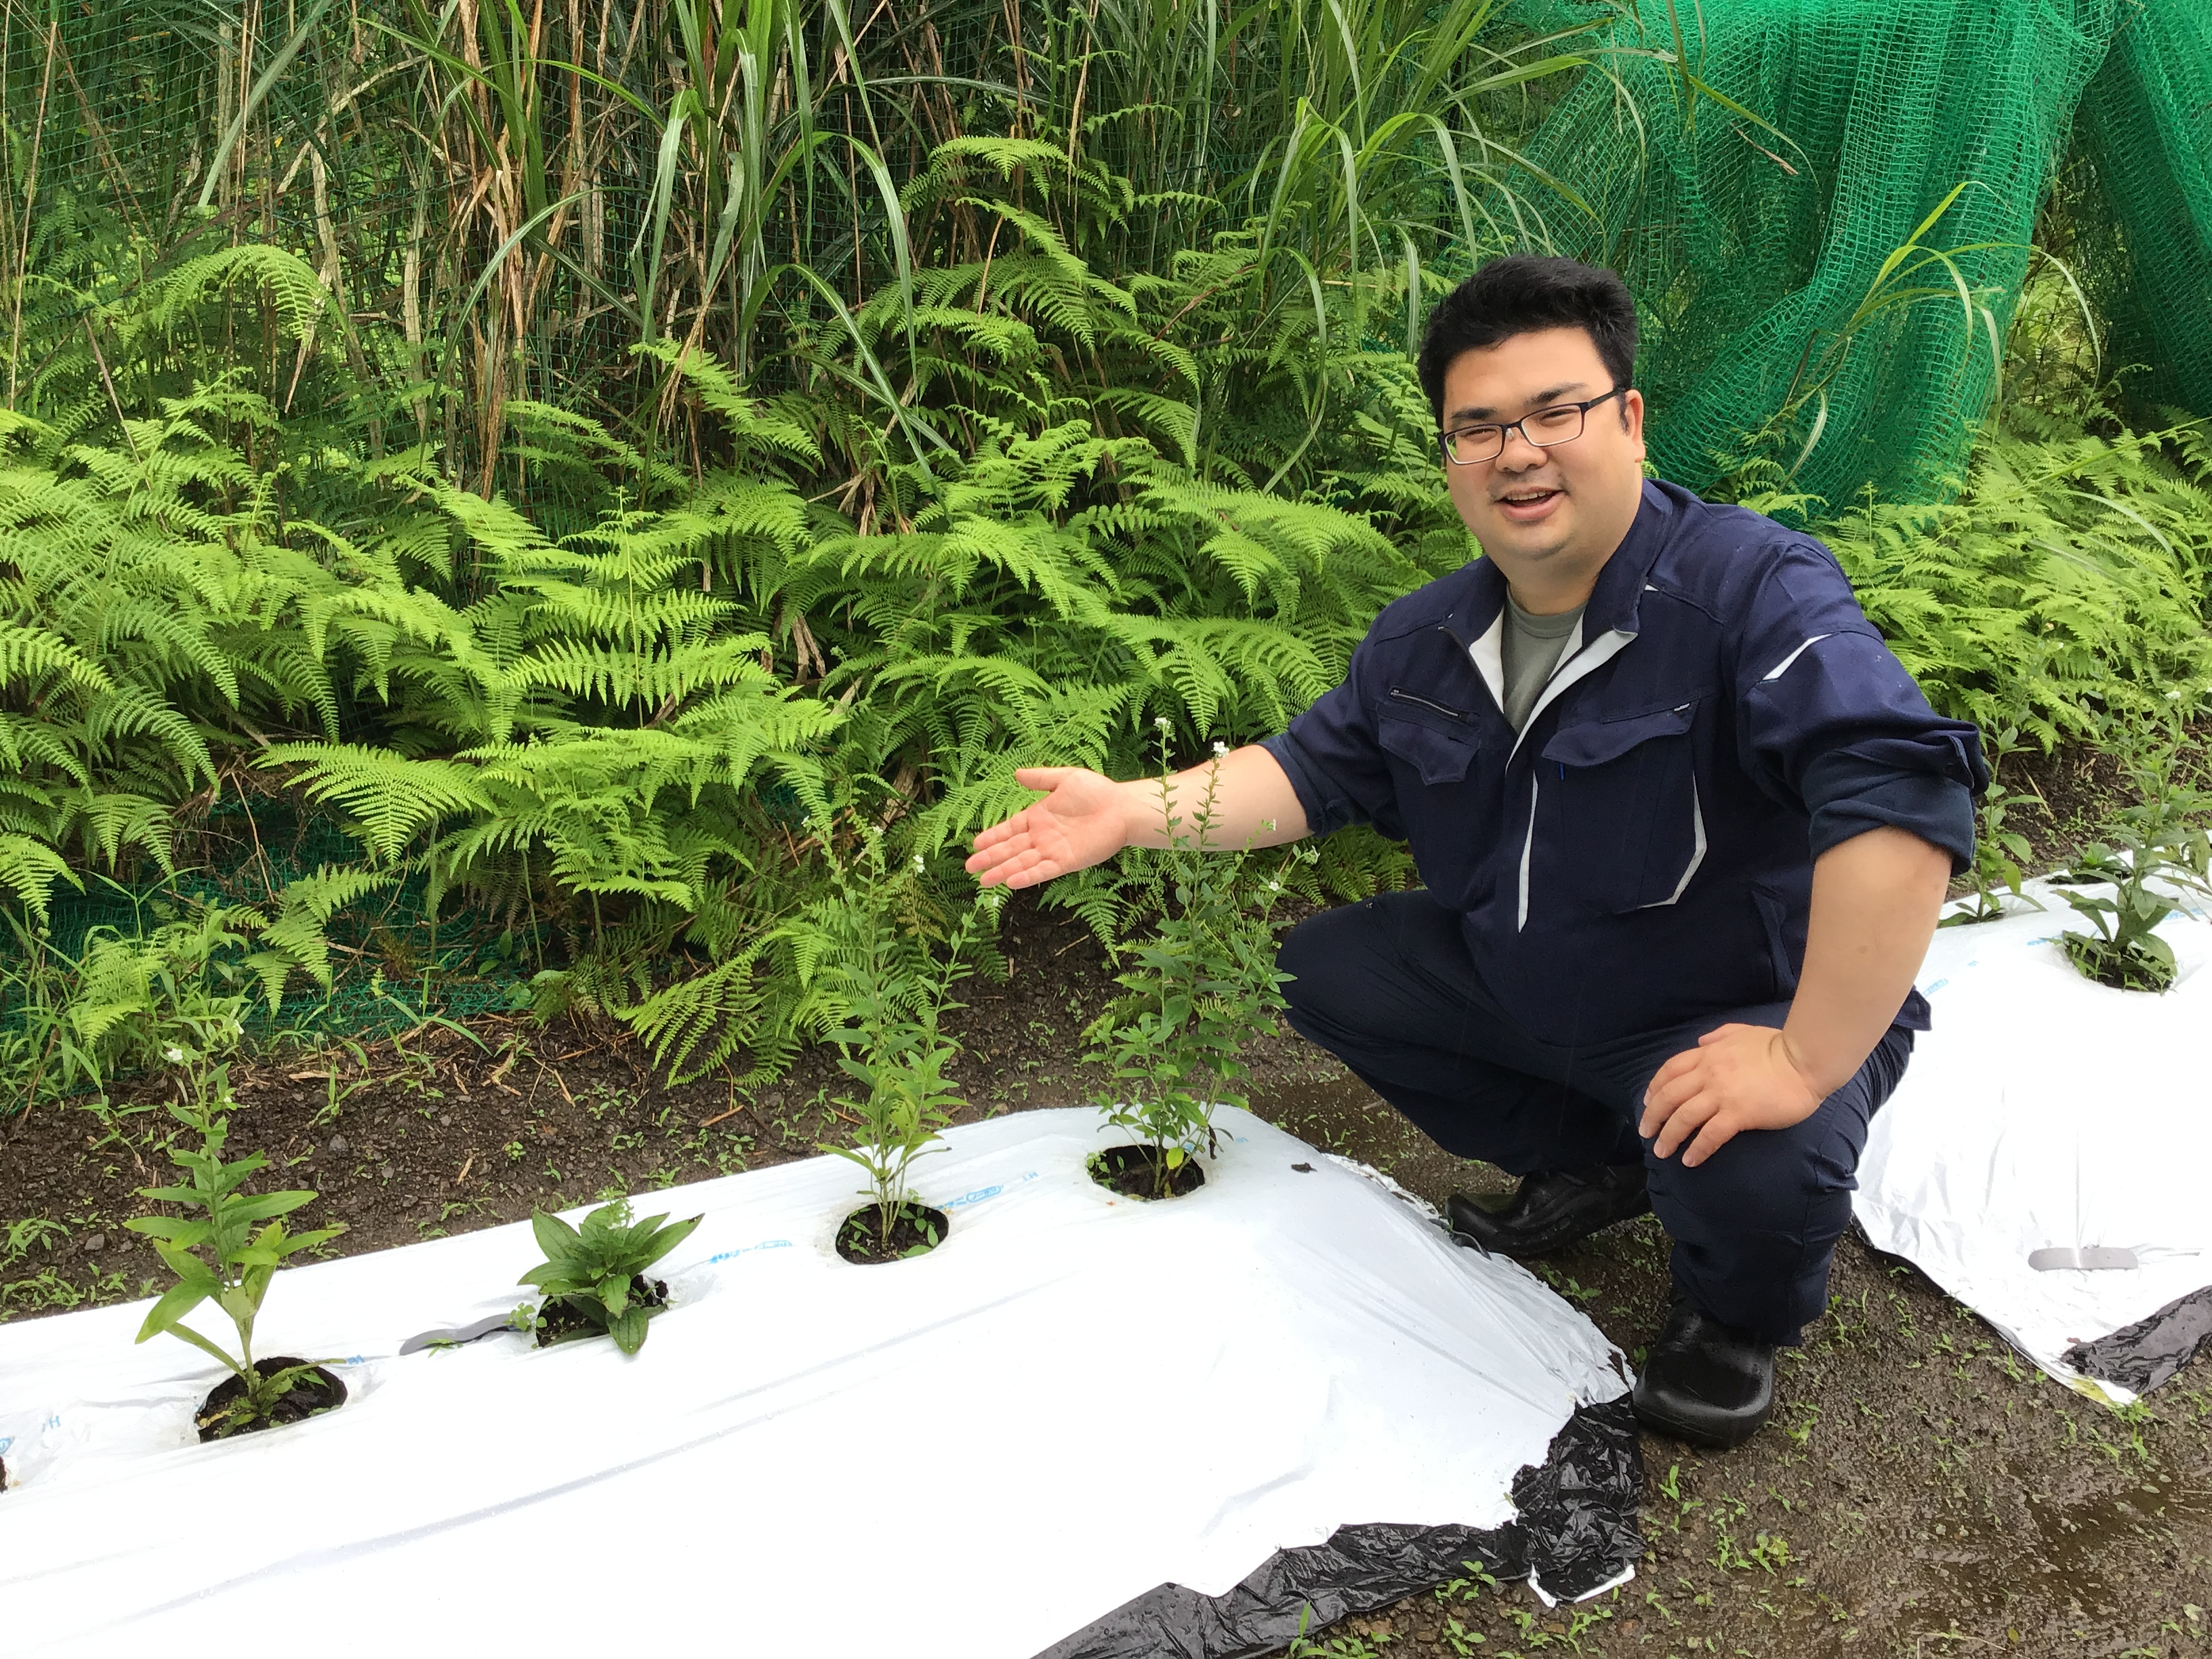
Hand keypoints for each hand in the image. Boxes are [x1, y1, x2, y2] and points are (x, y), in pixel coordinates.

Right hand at [965, 767, 1133, 889]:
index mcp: (1039, 817)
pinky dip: (1028, 877)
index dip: (992, 837)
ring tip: (983, 881)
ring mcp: (1054, 850)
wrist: (1123, 807)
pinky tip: (1011, 882)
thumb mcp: (1065, 779)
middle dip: (990, 858)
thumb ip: (1040, 779)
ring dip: (1003, 871)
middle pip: (1011, 849)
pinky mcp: (1067, 861)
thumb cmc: (1097, 791)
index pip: (1010, 829)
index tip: (975, 844)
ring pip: (1022, 863)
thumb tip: (1016, 774)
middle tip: (969, 867)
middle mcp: (1043, 836)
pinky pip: (1043, 871)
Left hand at [1638, 1024, 1823, 1166]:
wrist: (1804, 1060)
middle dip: (1653, 1115)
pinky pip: (1710, 1134)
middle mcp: (1709, 1073)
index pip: (1670, 1070)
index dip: (1654, 1087)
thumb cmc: (1779, 1045)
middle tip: (1646, 1132)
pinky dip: (1697, 1149)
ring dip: (1669, 1136)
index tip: (1647, 1102)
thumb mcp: (1743, 1031)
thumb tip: (1701, 1042)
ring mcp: (1722, 1094)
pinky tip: (1690, 1160)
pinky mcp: (1739, 1114)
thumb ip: (1719, 1036)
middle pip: (1669, 1096)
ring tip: (1662, 1152)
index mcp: (1708, 1054)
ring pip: (1684, 1117)